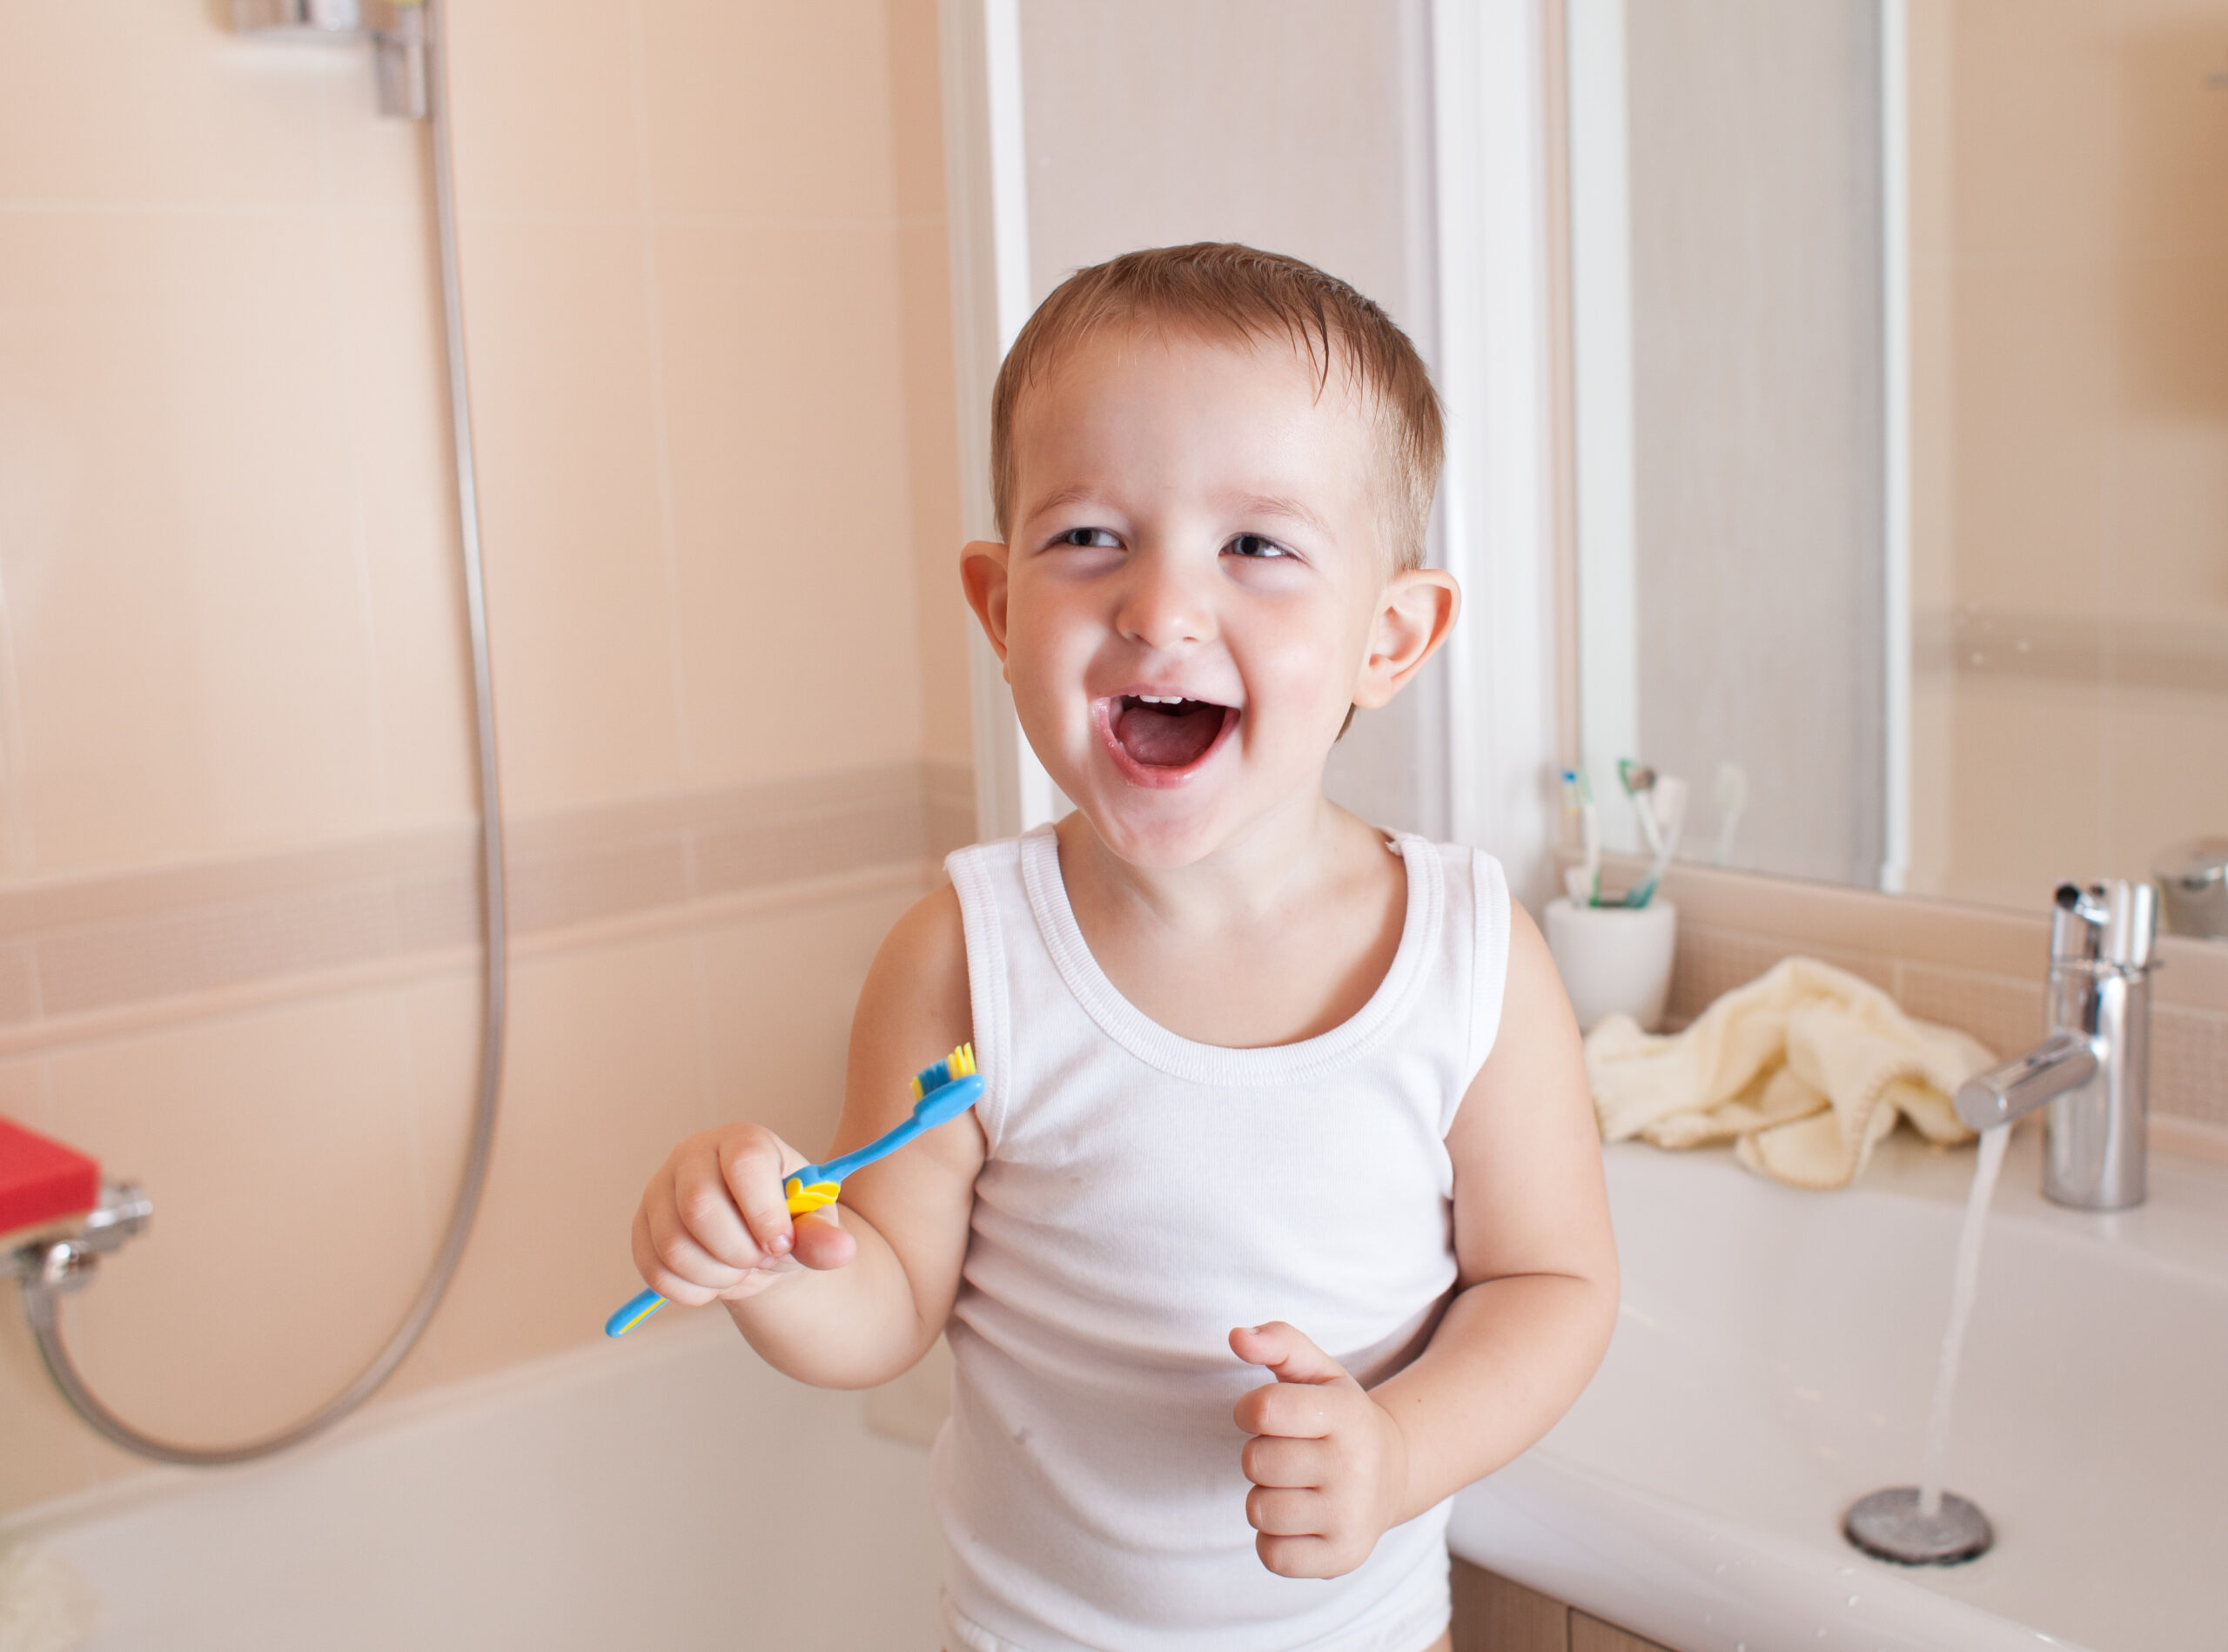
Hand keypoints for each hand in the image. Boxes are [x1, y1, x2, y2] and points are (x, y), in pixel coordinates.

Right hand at [632, 1124, 856, 1305]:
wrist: (756, 1242)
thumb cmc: (787, 1221)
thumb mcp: (814, 1224)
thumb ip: (823, 1236)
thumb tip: (840, 1251)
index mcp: (742, 1141)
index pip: (743, 1165)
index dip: (764, 1214)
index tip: (782, 1243)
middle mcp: (692, 1155)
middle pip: (699, 1208)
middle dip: (738, 1251)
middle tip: (761, 1259)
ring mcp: (659, 1190)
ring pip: (673, 1245)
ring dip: (716, 1275)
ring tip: (740, 1269)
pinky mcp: (641, 1228)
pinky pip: (655, 1271)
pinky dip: (691, 1290)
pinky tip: (715, 1281)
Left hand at [1230, 1322, 1411, 1578]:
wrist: (1394, 1474)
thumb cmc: (1339, 1418)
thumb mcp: (1318, 1371)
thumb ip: (1278, 1340)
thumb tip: (1236, 1336)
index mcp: (1347, 1414)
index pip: (1265, 1409)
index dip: (1249, 1410)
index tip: (1264, 1414)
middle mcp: (1355, 1467)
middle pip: (1256, 1462)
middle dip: (1260, 1455)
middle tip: (1289, 1454)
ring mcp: (1351, 1517)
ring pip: (1259, 1510)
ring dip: (1264, 1497)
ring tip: (1295, 1487)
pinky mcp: (1343, 1558)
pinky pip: (1272, 1555)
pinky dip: (1273, 1539)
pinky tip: (1299, 1520)